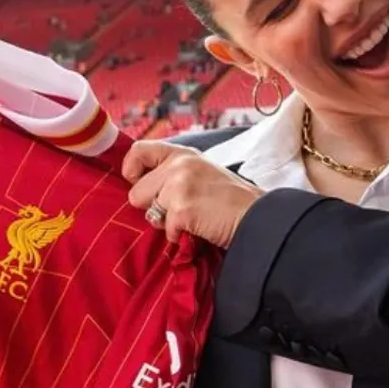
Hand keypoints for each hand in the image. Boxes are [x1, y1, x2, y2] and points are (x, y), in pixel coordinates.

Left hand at [122, 141, 264, 248]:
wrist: (257, 217)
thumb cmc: (231, 200)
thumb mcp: (201, 172)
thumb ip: (173, 173)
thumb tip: (140, 185)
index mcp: (182, 154)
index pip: (137, 150)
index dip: (131, 170)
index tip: (138, 183)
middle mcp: (179, 165)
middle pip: (136, 192)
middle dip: (152, 207)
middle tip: (179, 210)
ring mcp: (179, 186)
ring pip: (149, 213)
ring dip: (167, 222)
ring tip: (193, 218)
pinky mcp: (181, 209)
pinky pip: (166, 230)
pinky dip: (181, 236)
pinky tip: (200, 227)